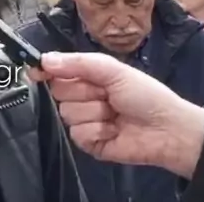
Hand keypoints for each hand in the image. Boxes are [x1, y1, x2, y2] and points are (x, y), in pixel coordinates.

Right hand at [29, 52, 203, 178]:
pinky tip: (114, 130)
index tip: (35, 71)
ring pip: (68, 114)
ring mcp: (84, 121)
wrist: (167, 129)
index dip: (45, 71)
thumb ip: (78, 63)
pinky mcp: (88, 143)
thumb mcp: (114, 70)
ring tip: (115, 114)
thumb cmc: (145, 95)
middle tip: (106, 94)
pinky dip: (98, 131)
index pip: (56, 71)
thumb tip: (44, 59)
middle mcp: (83, 98)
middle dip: (83, 92)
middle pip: (59, 92)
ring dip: (95, 113)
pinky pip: (78, 134)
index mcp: (88, 76)